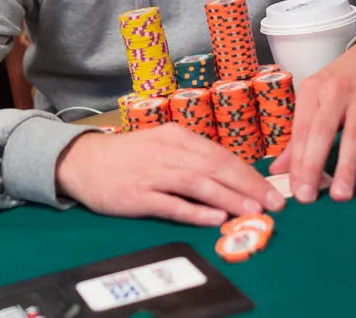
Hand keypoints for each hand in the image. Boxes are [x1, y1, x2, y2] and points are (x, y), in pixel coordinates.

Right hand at [56, 124, 285, 226]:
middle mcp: (168, 152)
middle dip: (248, 186)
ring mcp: (152, 173)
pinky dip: (195, 211)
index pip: (221, 154)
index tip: (270, 189)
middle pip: (215, 167)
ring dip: (229, 197)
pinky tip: (214, 218)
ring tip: (252, 211)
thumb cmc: (128, 156)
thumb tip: (229, 176)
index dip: (248, 172)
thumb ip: (192, 158)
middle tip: (272, 203)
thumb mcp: (162, 145)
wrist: (83, 161)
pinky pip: (171, 204)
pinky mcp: (137, 195)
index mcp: (177, 137)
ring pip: (198, 184)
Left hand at [270, 38, 355, 203]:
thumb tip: (277, 169)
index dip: (296, 161)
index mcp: (312, 91)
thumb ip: (298, 135)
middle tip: (307, 196)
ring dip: (347, 167)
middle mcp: (336, 94)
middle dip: (313, 165)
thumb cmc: (341, 82)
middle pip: (321, 132)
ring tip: (340, 195)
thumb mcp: (316, 99)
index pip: (301, 130)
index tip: (293, 189)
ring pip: (354, 137)